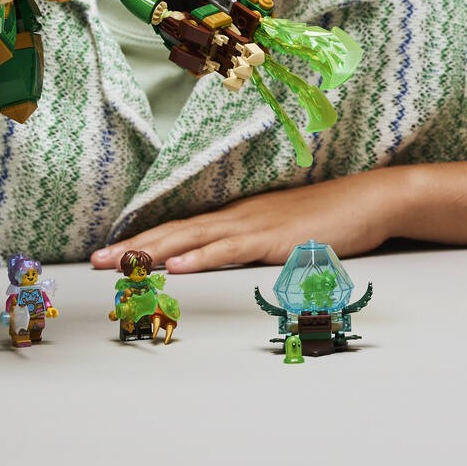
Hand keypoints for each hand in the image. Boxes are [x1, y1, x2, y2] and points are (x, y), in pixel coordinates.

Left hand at [91, 171, 404, 273]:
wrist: (371, 199)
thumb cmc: (332, 218)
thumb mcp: (284, 233)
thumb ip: (254, 247)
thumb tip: (226, 262)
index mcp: (238, 216)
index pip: (181, 228)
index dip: (143, 239)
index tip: (110, 253)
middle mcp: (239, 217)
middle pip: (176, 231)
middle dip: (134, 246)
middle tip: (95, 261)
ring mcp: (256, 227)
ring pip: (194, 239)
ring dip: (154, 251)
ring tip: (120, 263)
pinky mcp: (276, 241)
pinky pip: (232, 250)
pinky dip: (203, 257)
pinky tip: (180, 266)